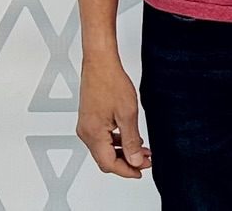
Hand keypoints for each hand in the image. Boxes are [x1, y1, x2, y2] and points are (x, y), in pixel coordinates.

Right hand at [77, 57, 148, 176]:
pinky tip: (130, 138)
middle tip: (145, 160)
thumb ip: (131, 141)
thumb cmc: (110, 81)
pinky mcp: (89, 119)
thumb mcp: (128, 114)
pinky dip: (116, 141)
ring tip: (141, 149)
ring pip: (104, 149)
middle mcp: (86, 132)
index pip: (109, 164)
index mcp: (93, 134)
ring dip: (123, 151)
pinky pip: (102, 138)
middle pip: (105, 159)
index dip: (127, 170)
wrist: (100, 61)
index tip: (141, 170)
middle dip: (126, 162)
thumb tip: (134, 161)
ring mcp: (86, 125)